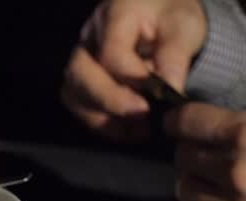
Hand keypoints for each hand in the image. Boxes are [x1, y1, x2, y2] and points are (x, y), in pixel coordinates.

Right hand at [61, 0, 206, 140]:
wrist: (164, 21)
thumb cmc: (173, 21)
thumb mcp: (184, 29)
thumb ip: (175, 57)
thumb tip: (168, 91)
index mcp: (114, 15)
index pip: (112, 53)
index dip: (133, 79)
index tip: (159, 96)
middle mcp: (88, 37)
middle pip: (79, 73)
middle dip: (109, 100)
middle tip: (142, 115)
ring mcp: (80, 60)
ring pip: (73, 94)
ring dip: (102, 117)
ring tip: (138, 128)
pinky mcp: (80, 81)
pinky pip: (78, 106)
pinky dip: (101, 123)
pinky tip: (128, 129)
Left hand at [167, 103, 245, 200]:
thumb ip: (242, 124)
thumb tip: (214, 117)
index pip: (186, 120)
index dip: (180, 120)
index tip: (178, 121)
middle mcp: (235, 173)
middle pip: (182, 156)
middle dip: (191, 153)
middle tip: (210, 154)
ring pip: (185, 190)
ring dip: (197, 184)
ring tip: (222, 182)